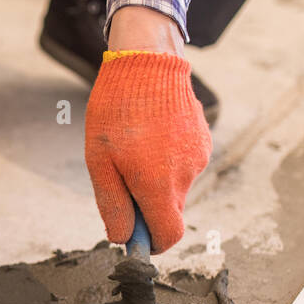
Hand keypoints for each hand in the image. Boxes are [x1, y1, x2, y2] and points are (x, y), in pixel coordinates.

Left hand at [84, 43, 211, 253]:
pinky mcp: (203, 141)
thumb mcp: (99, 161)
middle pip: (170, 212)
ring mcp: (199, 157)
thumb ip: (113, 205)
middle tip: (121, 178)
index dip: (150, 243)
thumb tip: (122, 238)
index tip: (133, 236)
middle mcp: (186, 175)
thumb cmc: (117, 109)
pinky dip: (167, 161)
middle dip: (147, 207)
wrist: (148, 60)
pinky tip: (150, 135)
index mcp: (159, 184)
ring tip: (134, 147)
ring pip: (175, 188)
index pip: (168, 236)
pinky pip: (183, 165)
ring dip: (156, 180)